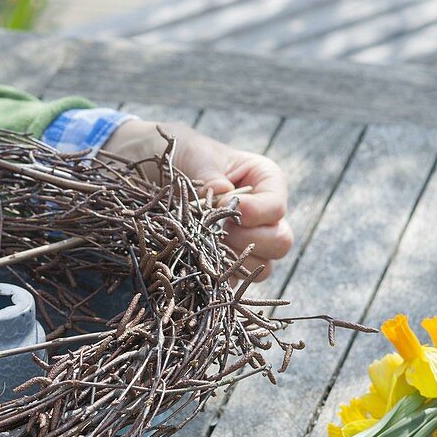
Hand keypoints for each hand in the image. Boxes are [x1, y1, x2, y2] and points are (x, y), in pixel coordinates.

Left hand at [104, 119, 291, 279]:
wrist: (156, 170)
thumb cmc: (184, 155)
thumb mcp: (197, 156)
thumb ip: (211, 175)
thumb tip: (223, 193)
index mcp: (266, 182)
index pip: (277, 207)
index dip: (256, 212)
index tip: (229, 207)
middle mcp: (264, 215)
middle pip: (280, 242)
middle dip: (250, 239)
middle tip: (221, 230)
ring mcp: (247, 241)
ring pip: (262, 267)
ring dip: (235, 260)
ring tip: (207, 244)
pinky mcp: (227, 262)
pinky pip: (234, 280)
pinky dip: (218, 276)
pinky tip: (198, 261)